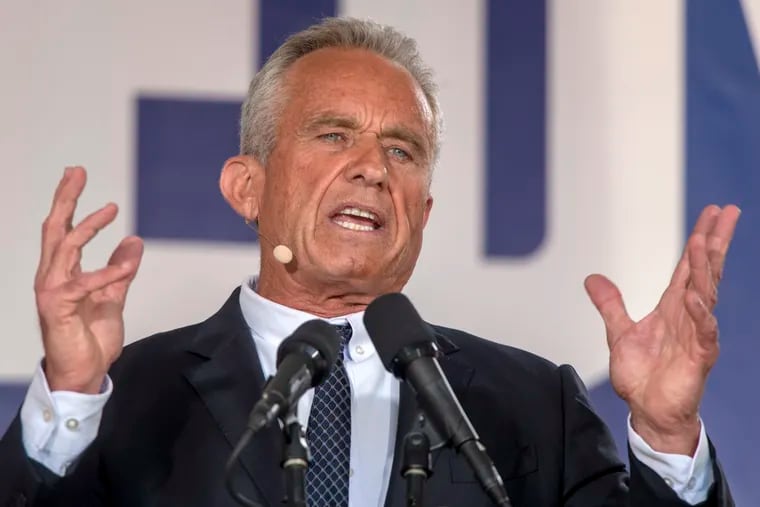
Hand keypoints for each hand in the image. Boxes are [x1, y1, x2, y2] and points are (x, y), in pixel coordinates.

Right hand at [34, 166, 143, 393]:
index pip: (62, 230)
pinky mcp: (59, 309)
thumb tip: (133, 241)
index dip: (68, 202)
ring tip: (111, 210)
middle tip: (76, 172)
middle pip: (55, 229)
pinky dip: (106, 273)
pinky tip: (125, 265)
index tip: (76, 176)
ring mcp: (52, 292)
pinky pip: (82, 284)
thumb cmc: (91, 338)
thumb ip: (121, 270)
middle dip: (65, 199)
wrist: (85, 372)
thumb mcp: (113, 296)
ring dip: (88, 227)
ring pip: (65, 248)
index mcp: (63, 273)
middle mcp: (52, 277)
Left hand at [584, 205, 739, 454]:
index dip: (699, 240)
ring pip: (705, 293)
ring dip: (705, 268)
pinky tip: (695, 295)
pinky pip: (703, 330)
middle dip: (715, 241)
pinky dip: (699, 312)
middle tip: (726, 212)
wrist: (648, 411)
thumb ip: (610, 304)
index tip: (712, 214)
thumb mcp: (619, 332)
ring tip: (705, 241)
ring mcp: (696, 334)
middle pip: (705, 271)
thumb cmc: (642, 375)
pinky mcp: (699, 356)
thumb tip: (593, 279)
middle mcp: (688, 315)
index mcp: (672, 307)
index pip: (689, 266)